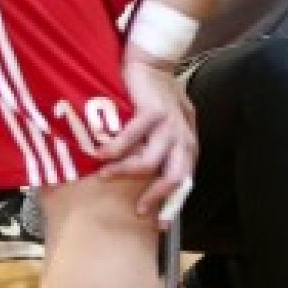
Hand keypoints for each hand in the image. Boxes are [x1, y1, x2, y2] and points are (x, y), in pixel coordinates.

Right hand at [100, 57, 198, 224]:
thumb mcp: (170, 125)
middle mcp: (183, 137)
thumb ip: (165, 148)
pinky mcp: (152, 111)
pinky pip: (133, 137)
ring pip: (150, 161)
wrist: (155, 62)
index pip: (185, 181)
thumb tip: (152, 177)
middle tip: (137, 211)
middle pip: (175, 178)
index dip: (174, 204)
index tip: (160, 226)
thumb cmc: (159, 96)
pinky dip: (116, 148)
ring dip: (125, 172)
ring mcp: (169, 125)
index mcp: (187, 144)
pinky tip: (100, 154)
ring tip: (104, 176)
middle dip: (156, 197)